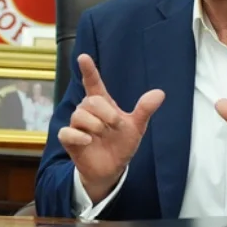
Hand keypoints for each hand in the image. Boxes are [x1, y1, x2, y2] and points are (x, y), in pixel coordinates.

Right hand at [57, 54, 163, 204]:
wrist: (112, 169)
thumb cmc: (121, 144)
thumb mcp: (136, 127)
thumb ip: (144, 110)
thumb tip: (160, 93)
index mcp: (103, 105)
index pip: (93, 83)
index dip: (89, 70)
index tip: (83, 57)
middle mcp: (87, 112)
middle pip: (90, 101)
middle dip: (105, 112)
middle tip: (115, 124)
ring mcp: (77, 126)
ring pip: (78, 115)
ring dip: (95, 124)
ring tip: (103, 134)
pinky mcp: (69, 140)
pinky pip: (66, 132)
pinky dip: (78, 135)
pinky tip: (88, 140)